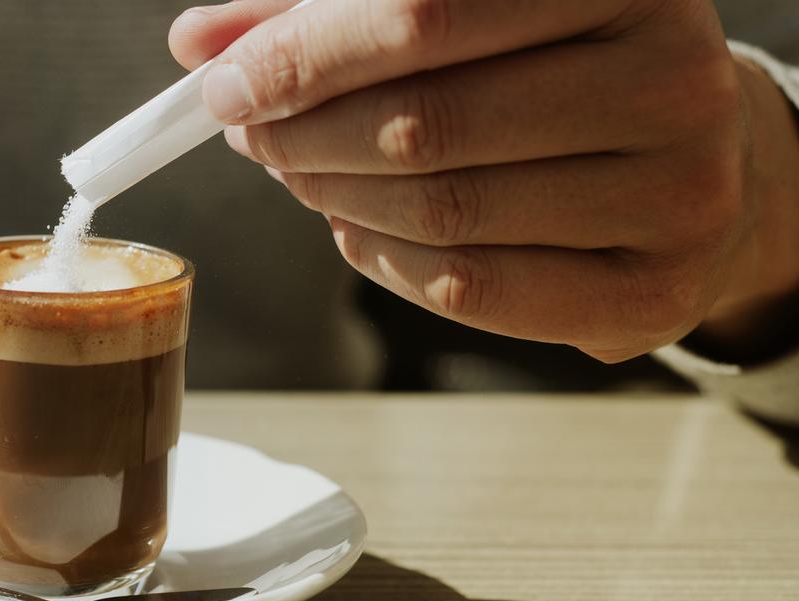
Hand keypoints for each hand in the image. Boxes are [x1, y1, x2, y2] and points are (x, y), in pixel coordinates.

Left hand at [170, 0, 798, 362]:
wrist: (679, 163)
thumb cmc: (546, 72)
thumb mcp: (455, 18)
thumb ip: (328, 16)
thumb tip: (200, 43)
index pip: (426, 11)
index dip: (304, 54)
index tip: (226, 85)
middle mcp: (671, 76)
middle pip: (426, 122)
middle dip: (305, 136)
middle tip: (253, 137)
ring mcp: (678, 192)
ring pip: (443, 212)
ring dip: (336, 200)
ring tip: (302, 175)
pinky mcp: (653, 292)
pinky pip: (471, 291)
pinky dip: (385, 263)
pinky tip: (354, 230)